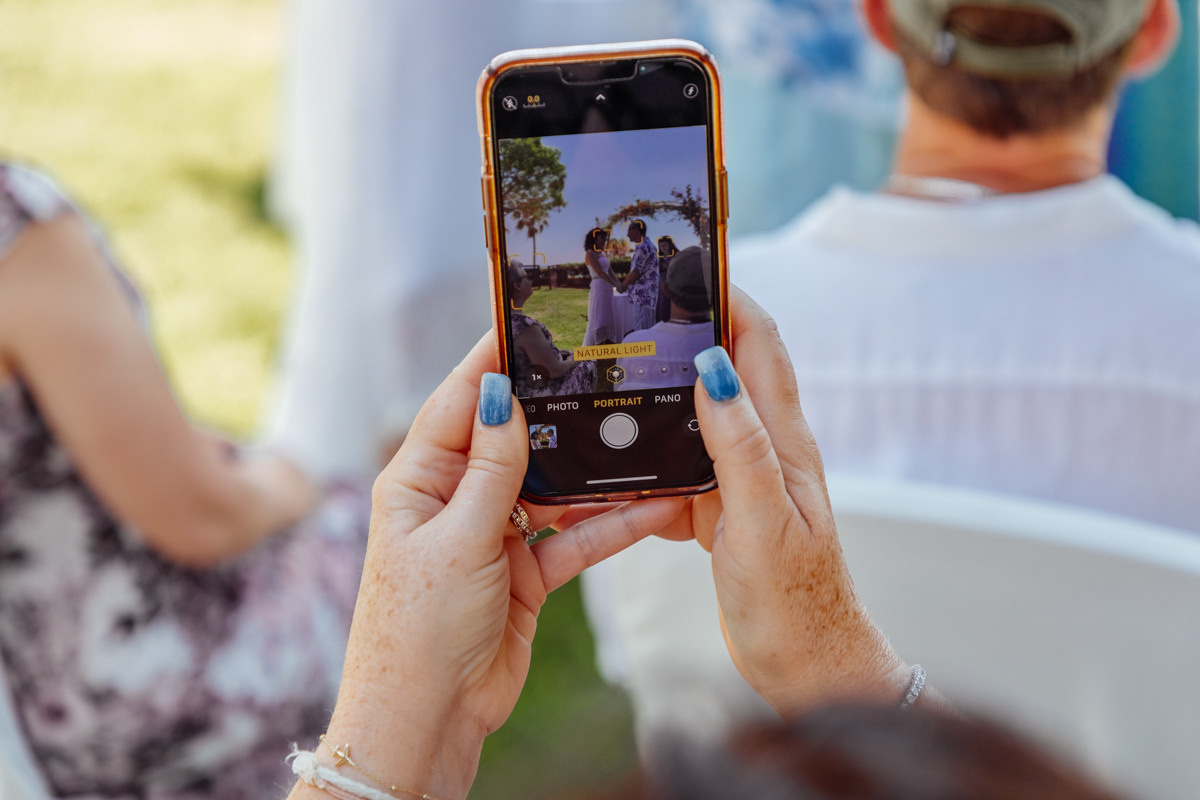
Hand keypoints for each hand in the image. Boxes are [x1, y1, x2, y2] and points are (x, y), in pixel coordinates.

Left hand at [311, 333, 682, 799]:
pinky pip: (573, 536)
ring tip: (639, 431)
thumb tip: (503, 393)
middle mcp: (454, 499)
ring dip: (593, 470)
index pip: (460, 402)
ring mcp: (491, 534)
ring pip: (552, 486)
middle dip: (555, 410)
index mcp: (418, 480)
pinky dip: (608, 523)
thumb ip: (491, 470)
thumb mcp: (457, 540)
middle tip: (601, 368)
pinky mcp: (523, 572)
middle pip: (512, 438)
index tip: (529, 320)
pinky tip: (651, 503)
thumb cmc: (417, 631)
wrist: (427, 719)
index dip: (494, 360)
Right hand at [659, 289, 916, 714]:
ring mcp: (744, 481)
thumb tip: (715, 368)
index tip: (691, 258)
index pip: (759, 343)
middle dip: (691, 327)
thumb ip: (739, 446)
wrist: (807, 667)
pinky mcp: (724, 512)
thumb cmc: (795, 603)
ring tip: (620, 371)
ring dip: (666, 389)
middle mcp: (766, 451)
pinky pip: (682, 469)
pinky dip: (652, 459)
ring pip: (698, 416)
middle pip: (727, 367)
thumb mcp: (762, 522)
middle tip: (641, 301)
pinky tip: (622, 467)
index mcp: (782, 443)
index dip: (730, 295)